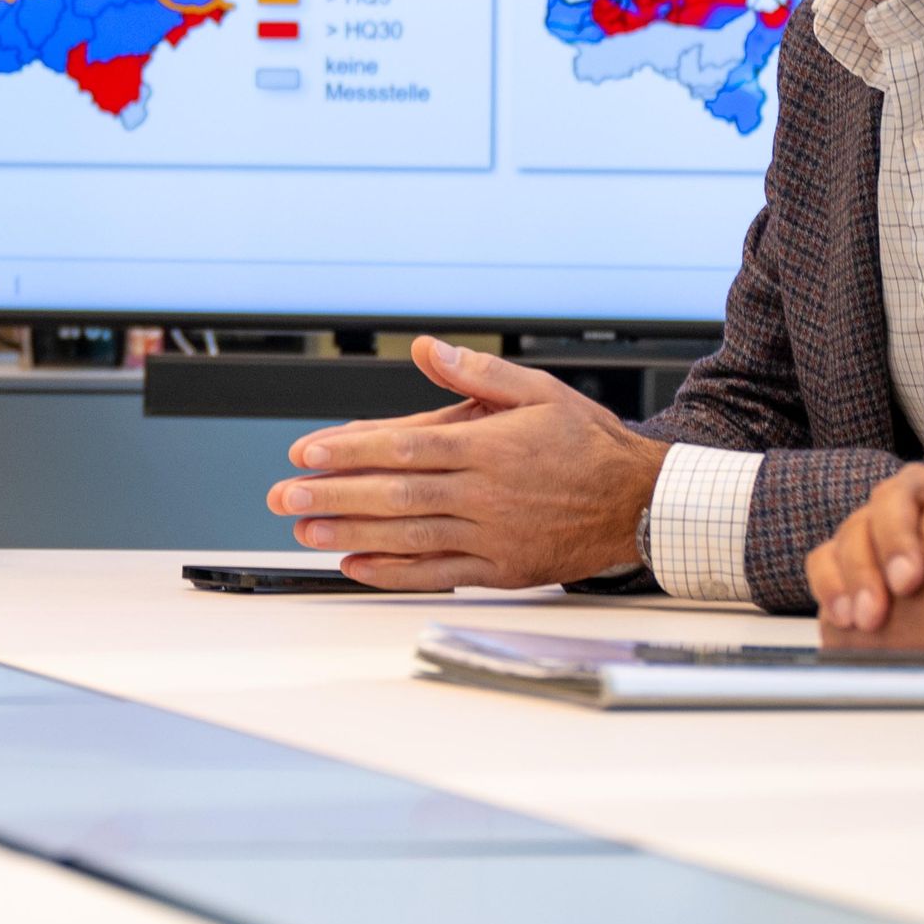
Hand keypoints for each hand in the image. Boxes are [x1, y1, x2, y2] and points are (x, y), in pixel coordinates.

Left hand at [265, 337, 668, 588]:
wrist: (638, 503)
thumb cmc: (587, 445)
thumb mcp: (539, 391)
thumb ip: (476, 372)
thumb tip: (424, 349)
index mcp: (490, 446)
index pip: (406, 446)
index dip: (350, 450)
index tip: (305, 453)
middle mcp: (486, 493)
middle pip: (396, 494)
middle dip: (333, 496)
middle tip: (284, 497)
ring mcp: (492, 535)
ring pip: (410, 536)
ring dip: (351, 534)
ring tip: (305, 530)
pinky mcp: (501, 568)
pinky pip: (438, 574)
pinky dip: (393, 573)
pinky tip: (355, 565)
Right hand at [808, 467, 923, 665]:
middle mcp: (911, 492)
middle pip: (892, 500)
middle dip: (896, 544)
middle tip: (907, 585)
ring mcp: (875, 520)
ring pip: (854, 529)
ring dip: (859, 574)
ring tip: (871, 616)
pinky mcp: (846, 552)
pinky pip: (824, 558)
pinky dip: (830, 587)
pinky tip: (844, 617)